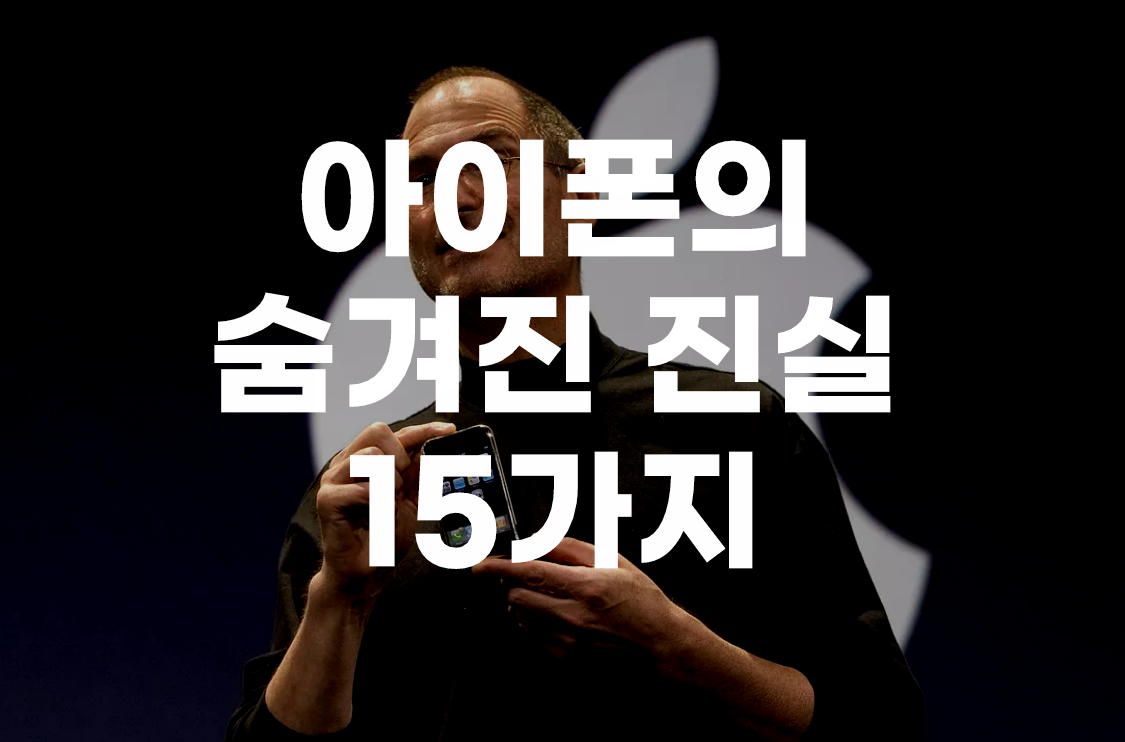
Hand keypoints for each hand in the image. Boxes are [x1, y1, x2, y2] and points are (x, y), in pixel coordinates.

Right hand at [317, 421, 455, 587]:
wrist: (366, 571)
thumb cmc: (384, 536)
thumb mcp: (412, 499)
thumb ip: (420, 471)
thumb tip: (435, 442)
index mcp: (364, 460)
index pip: (396, 432)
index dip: (423, 429)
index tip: (448, 430)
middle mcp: (346, 464)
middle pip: (378, 431)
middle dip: (400, 457)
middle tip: (401, 486)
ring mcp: (334, 480)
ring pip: (371, 457)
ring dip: (390, 484)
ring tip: (386, 505)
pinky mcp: (327, 499)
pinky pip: (365, 489)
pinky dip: (379, 505)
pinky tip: (375, 518)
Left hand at [472, 537, 683, 661]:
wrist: (660, 645)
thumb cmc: (642, 601)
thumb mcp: (612, 560)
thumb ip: (569, 548)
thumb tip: (535, 542)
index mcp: (587, 587)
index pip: (528, 572)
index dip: (497, 565)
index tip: (480, 563)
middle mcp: (573, 617)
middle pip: (516, 595)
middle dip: (510, 580)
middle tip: (520, 571)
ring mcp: (567, 642)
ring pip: (520, 615)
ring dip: (522, 599)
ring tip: (547, 593)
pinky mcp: (565, 659)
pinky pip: (530, 634)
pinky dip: (532, 619)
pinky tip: (554, 612)